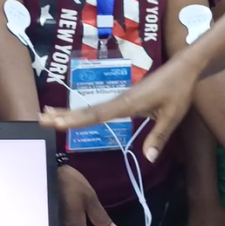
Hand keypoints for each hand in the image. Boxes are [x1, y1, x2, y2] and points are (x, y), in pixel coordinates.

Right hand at [42, 58, 197, 162]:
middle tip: (40, 119)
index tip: (57, 122)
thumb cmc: (179, 90)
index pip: (98, 114)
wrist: (185, 67)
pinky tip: (77, 114)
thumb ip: (159, 136)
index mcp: (129, 103)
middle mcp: (121, 99)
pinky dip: (85, 111)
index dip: (77, 119)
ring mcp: (122, 98)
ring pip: (92, 108)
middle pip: (88, 110)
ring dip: (70, 112)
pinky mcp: (126, 98)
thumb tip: (147, 158)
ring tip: (47, 116)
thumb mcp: (173, 116)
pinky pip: (101, 107)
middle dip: (64, 114)